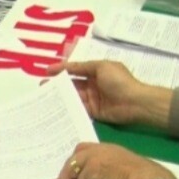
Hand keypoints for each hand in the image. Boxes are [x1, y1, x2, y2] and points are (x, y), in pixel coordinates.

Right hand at [47, 60, 169, 125]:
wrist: (136, 102)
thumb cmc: (119, 81)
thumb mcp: (101, 67)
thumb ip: (83, 67)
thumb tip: (68, 67)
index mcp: (95, 71)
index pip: (75, 69)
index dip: (61, 69)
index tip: (47, 71)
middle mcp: (92, 84)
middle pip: (72, 83)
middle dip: (58, 83)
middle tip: (42, 85)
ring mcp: (93, 98)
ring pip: (73, 96)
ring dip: (61, 95)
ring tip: (46, 96)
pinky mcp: (94, 111)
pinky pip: (79, 108)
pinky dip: (68, 107)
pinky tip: (57, 108)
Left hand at [47, 142, 175, 178]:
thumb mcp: (124, 171)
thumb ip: (110, 172)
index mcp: (107, 148)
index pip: (83, 150)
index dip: (74, 162)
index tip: (68, 174)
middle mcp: (98, 150)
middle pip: (73, 159)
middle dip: (63, 175)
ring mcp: (94, 158)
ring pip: (71, 171)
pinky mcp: (92, 170)